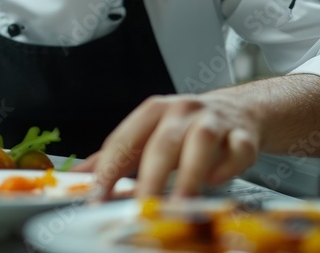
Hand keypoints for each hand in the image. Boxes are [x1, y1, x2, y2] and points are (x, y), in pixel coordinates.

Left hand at [75, 92, 260, 198]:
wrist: (238, 111)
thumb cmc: (186, 128)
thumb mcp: (148, 135)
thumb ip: (115, 156)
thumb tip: (77, 176)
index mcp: (153, 111)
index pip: (125, 140)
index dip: (109, 170)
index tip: (97, 197)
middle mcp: (182, 111)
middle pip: (162, 143)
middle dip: (150, 178)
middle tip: (141, 208)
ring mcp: (214, 121)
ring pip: (201, 143)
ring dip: (189, 176)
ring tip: (179, 206)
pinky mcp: (242, 135)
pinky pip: (237, 149)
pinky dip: (227, 167)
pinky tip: (215, 182)